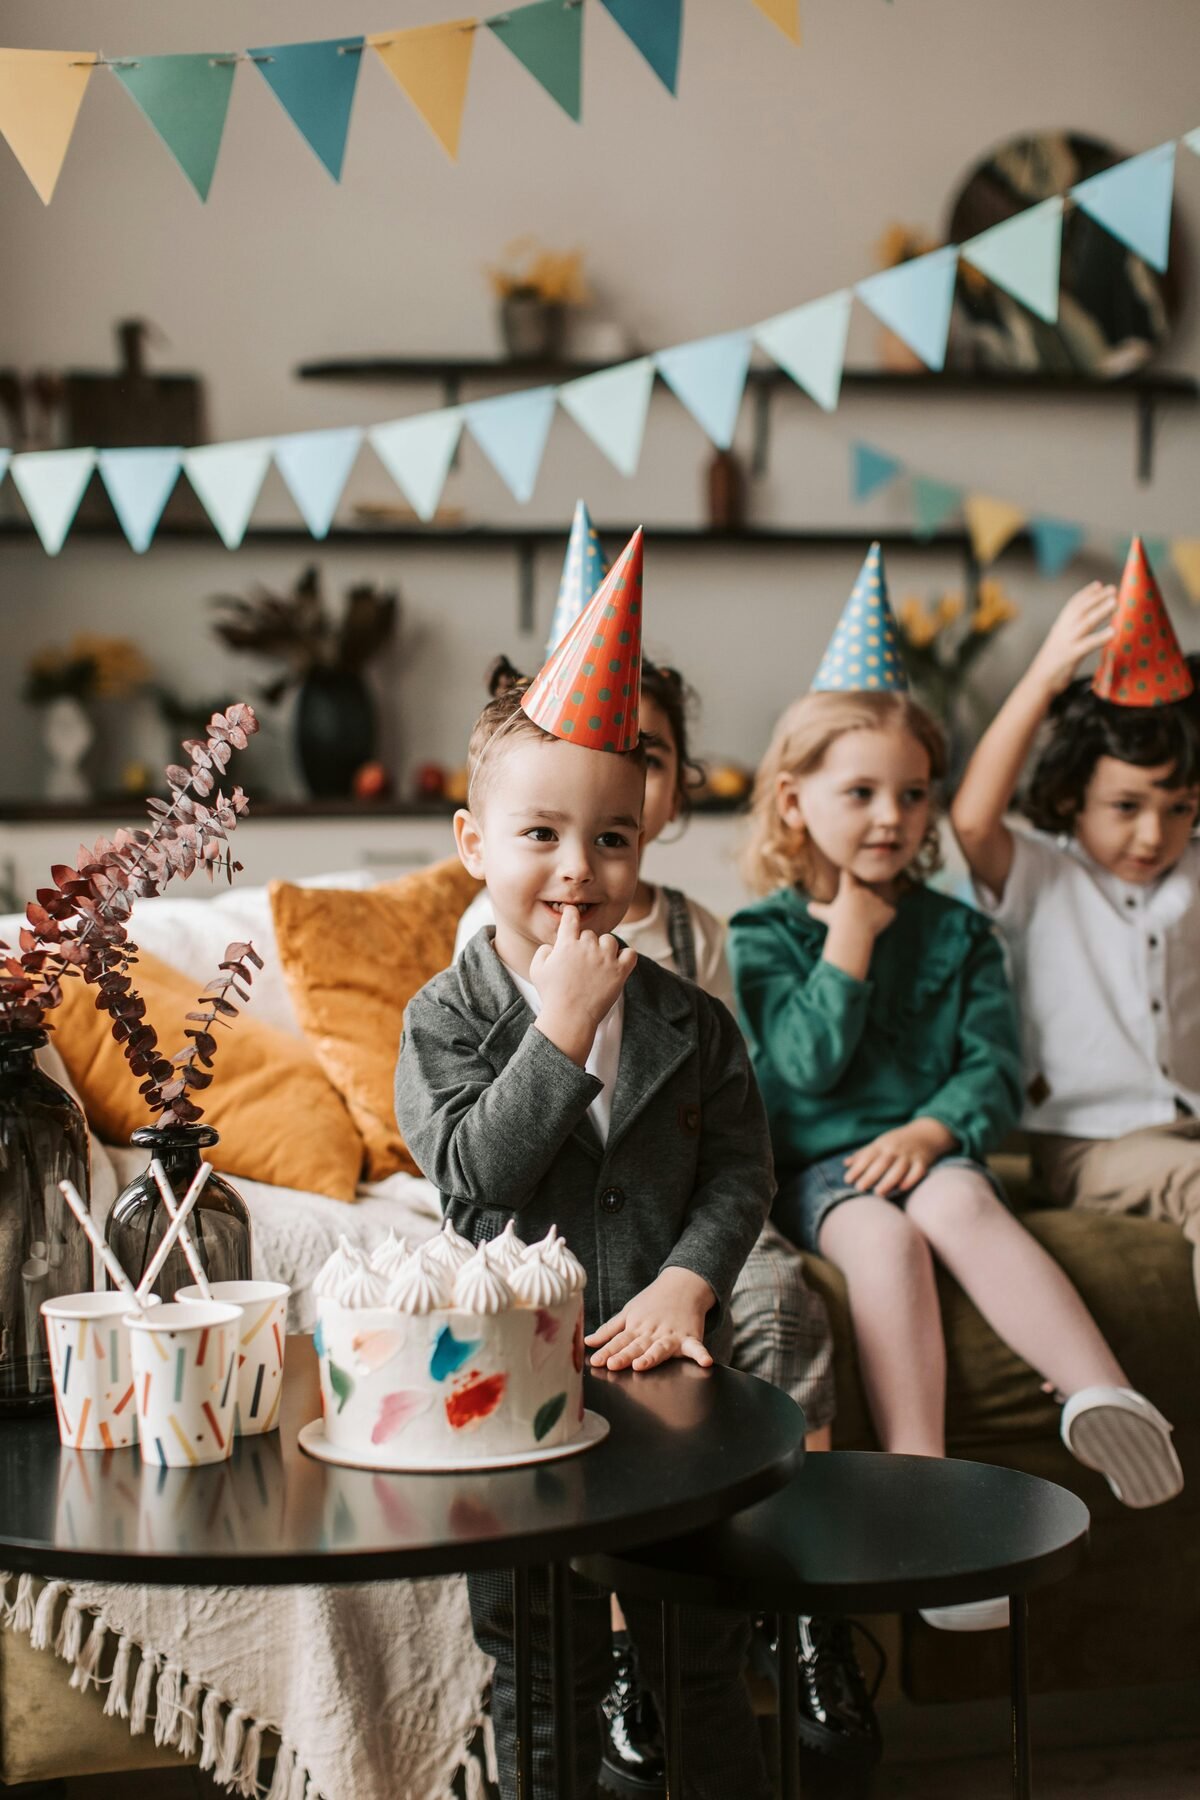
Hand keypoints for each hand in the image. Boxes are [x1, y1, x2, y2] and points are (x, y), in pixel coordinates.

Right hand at [530, 904, 635, 1065]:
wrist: (569, 1017)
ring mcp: (606, 959)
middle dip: (585, 944)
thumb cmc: (551, 995)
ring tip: (599, 963)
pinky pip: (631, 954)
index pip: (571, 918)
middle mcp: (587, 947)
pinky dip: (626, 956)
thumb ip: (543, 951)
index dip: (571, 913)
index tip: (572, 914)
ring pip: (609, 941)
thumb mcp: (536, 970)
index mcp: (567, 944)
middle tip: (581, 962)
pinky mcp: (620, 972)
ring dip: (605, 948)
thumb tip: (553, 946)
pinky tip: (619, 964)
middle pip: (590, 934)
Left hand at [585, 1268, 714, 1371]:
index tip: (596, 1361)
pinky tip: (705, 1362)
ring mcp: (671, 1335)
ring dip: (651, 1356)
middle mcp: (652, 1332)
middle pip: (636, 1346)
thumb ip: (609, 1330)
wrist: (682, 1285)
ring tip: (642, 1364)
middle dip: (624, 1356)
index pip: (619, 1341)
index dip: (607, 1351)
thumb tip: (587, 1342)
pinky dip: (701, 1354)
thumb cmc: (652, 1302)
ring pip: (659, 1348)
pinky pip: (696, 1347)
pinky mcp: (689, 1337)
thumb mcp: (628, 1312)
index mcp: (636, 1327)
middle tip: (613, 1364)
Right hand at [810, 870, 896, 980]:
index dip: (847, 873)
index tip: (847, 870)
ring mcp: (877, 900)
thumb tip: (808, 907)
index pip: (848, 875)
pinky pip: (888, 914)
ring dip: (873, 913)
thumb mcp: (826, 915)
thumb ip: (818, 910)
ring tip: (864, 924)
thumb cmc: (838, 923)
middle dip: (862, 906)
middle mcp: (864, 891)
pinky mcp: (888, 910)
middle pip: (864, 896)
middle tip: (854, 918)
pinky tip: (875, 927)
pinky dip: (885, 919)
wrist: (853, 932)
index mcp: (849, 890)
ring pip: (876, 906)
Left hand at [843, 1117, 955, 1196]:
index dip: (858, 1168)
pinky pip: (918, 1171)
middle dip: (870, 1175)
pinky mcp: (923, 1162)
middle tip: (859, 1188)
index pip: (868, 1156)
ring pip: (899, 1168)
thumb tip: (845, 1163)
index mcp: (883, 1145)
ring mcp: (910, 1155)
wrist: (926, 1133)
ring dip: (889, 1180)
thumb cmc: (898, 1141)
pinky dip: (911, 1179)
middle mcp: (896, 1149)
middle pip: (882, 1163)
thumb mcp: (880, 1143)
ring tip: (878, 1193)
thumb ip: (864, 1154)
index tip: (848, 1179)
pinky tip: (903, 1187)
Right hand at [1027, 582, 1116, 698]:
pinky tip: (1113, 632)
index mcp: (1060, 627)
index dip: (1086, 594)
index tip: (1098, 584)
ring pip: (1085, 622)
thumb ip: (1071, 633)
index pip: (1073, 605)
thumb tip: (1084, 625)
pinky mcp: (1070, 656)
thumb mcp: (1060, 643)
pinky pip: (1087, 644)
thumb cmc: (1052, 665)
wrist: (1038, 683)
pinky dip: (1100, 637)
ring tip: (1115, 602)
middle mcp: (1062, 631)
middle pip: (1081, 609)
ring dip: (1100, 610)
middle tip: (1113, 589)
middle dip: (1097, 597)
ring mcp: (1066, 643)